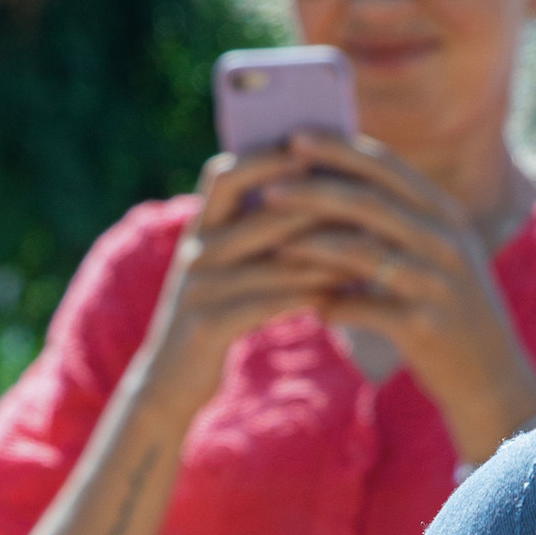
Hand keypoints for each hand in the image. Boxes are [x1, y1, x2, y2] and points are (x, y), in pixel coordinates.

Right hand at [141, 144, 392, 412]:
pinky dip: (308, 294)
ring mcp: (198, 290)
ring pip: (273, 260)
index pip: (226, 174)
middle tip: (365, 200)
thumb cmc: (212, 318)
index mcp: (197, 230)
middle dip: (315, 204)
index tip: (316, 150)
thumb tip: (313, 194)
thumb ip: (251, 234)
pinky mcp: (207, 327)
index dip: (267, 156)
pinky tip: (342, 293)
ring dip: (325, 253)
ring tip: (368, 248)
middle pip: (259, 213)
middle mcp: (194, 252)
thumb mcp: (223, 270)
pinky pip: (268, 303)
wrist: (167, 384)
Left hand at [277, 135, 535, 465]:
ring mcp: (436, 282)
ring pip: (362, 251)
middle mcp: (444, 239)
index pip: (387, 167)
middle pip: (369, 201)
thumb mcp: (433, 257)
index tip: (293, 136)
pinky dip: (333, 305)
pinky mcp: (425, 326)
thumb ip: (396, 223)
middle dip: (314, 189)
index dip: (339, 150)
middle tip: (266, 185)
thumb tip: (335, 189)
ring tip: (270, 240)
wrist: (491, 377)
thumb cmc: (449, 313)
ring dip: (311, 244)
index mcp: (444, 214)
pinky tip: (308, 308)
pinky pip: (365, 308)